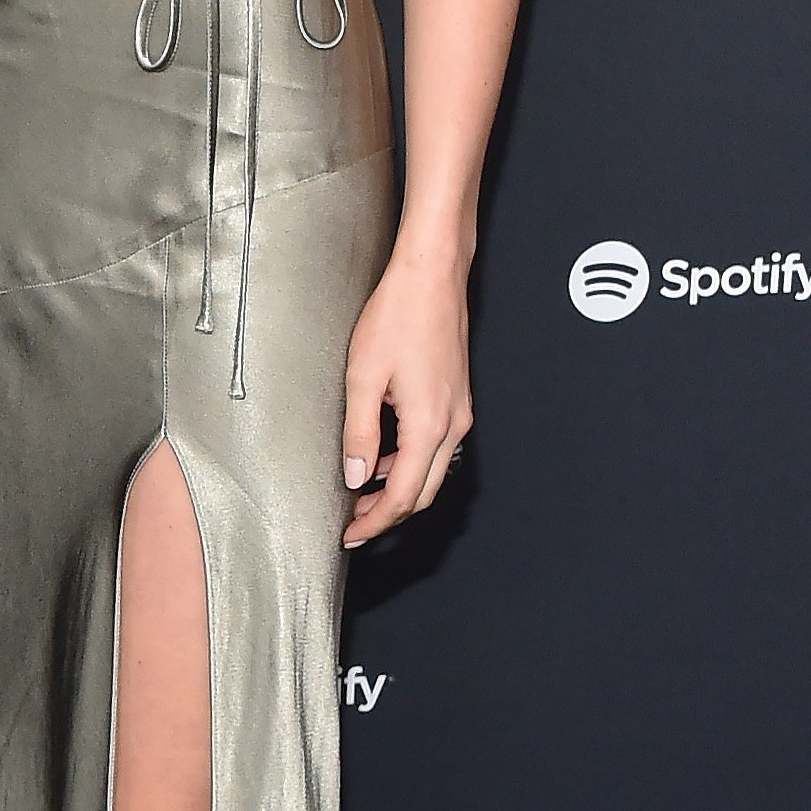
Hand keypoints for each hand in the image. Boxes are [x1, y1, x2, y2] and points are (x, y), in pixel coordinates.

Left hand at [340, 246, 471, 547]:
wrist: (432, 276)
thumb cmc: (399, 315)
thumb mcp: (363, 377)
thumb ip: (360, 433)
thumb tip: (356, 476)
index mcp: (430, 425)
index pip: (404, 496)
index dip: (376, 521)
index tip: (352, 534)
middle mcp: (452, 424)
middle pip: (424, 492)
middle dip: (389, 513)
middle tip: (354, 522)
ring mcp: (458, 412)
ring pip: (432, 471)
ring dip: (399, 488)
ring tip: (361, 492)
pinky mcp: (456, 398)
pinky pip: (436, 446)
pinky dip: (410, 462)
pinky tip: (383, 455)